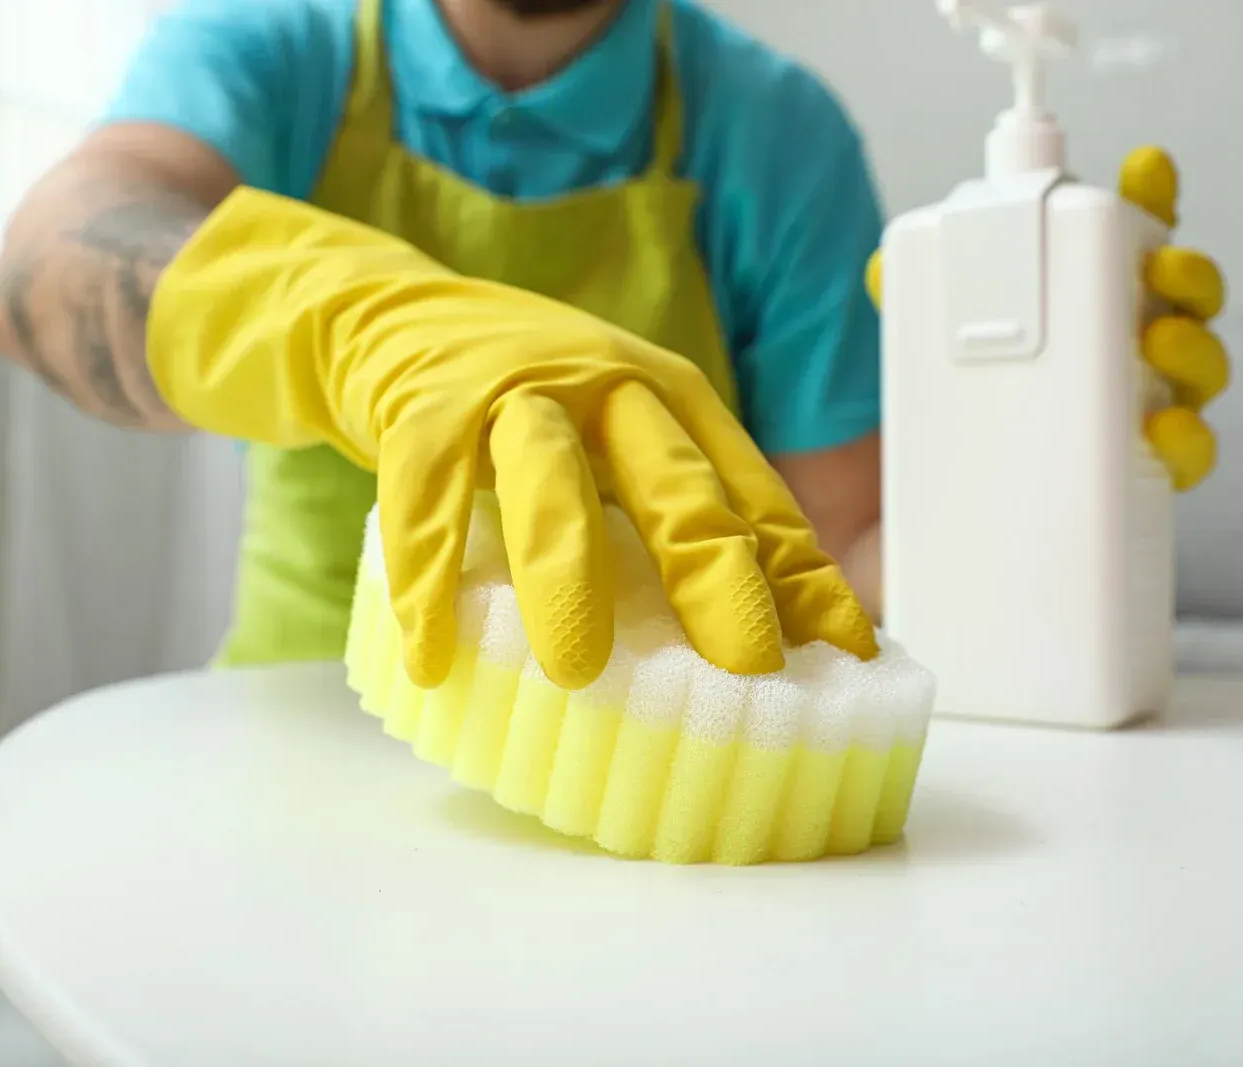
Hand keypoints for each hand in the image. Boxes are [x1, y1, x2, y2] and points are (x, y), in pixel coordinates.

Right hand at [149, 188, 877, 690]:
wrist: (398, 317)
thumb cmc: (533, 403)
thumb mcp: (625, 438)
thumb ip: (684, 507)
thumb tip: (772, 625)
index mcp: (672, 400)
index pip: (752, 494)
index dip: (798, 575)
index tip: (843, 655)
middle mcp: (606, 385)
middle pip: (671, 481)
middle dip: (714, 574)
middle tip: (746, 663)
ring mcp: (512, 394)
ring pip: (549, 481)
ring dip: (565, 574)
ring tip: (576, 667)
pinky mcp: (422, 413)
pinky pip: (425, 503)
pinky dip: (424, 581)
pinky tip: (430, 653)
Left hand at [864, 146, 1230, 490]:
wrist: (898, 535)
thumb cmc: (932, 429)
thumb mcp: (912, 355)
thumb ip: (904, 308)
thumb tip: (880, 270)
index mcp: (1070, 313)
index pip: (1122, 247)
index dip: (1145, 203)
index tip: (1144, 170)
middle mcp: (1109, 361)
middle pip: (1178, 302)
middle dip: (1184, 274)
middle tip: (1161, 267)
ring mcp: (1124, 421)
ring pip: (1192, 374)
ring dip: (1194, 347)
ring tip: (1162, 340)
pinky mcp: (1124, 489)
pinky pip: (1178, 462)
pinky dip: (1185, 441)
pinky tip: (1164, 428)